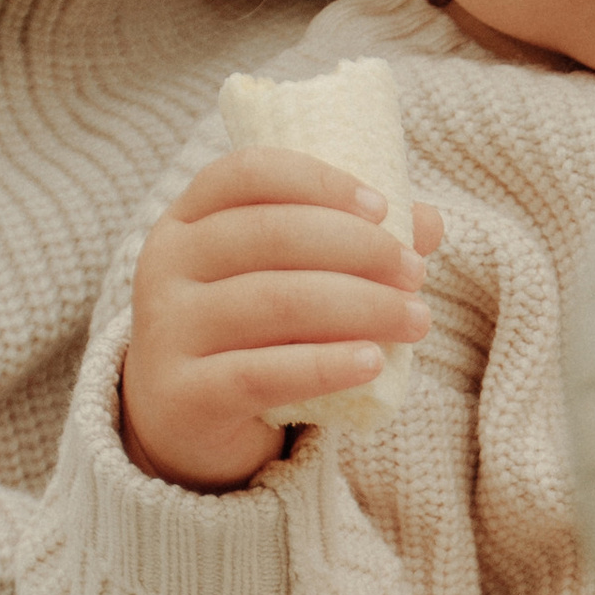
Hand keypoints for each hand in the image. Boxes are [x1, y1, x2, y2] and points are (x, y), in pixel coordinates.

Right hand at [121, 154, 443, 491]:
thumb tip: (428, 221)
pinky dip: (324, 365)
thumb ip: (347, 244)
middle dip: (359, 249)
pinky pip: (261, 374)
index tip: (382, 209)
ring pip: (274, 302)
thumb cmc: (247, 332)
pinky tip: (372, 362)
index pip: (249, 174)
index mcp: (189, 219)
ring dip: (360, 306)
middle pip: (271, 234)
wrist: (183, 420)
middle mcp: (166, 263)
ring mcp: (168, 329)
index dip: (320, 182)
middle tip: (416, 274)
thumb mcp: (284, 278)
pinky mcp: (185, 393)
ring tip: (415, 320)